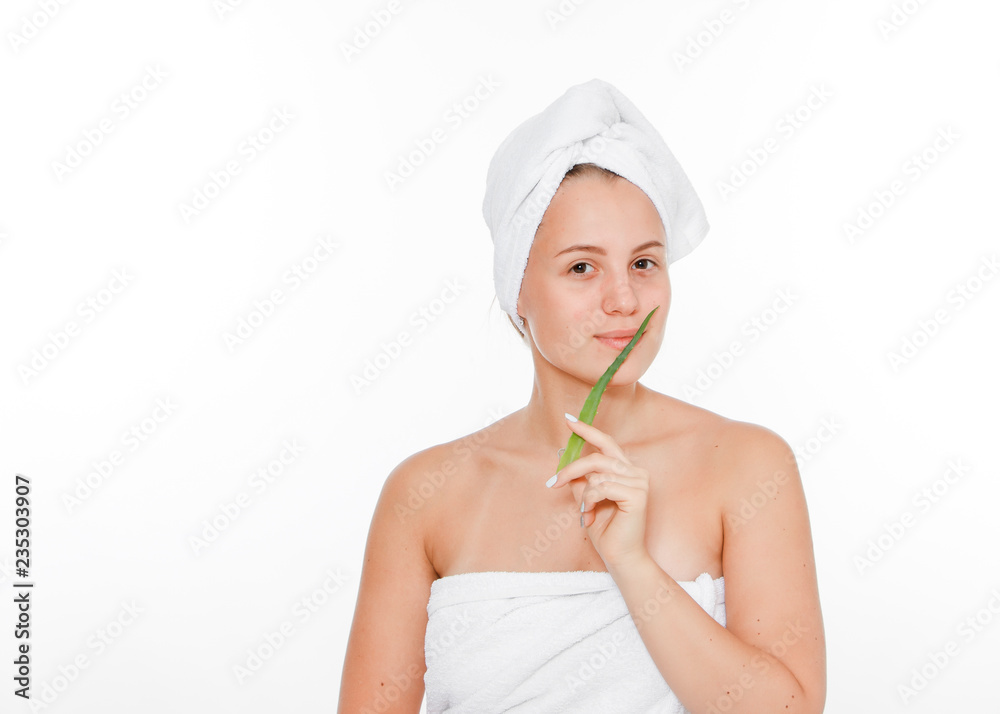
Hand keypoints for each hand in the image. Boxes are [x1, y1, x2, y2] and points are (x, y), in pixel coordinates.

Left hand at [547, 414, 650, 570]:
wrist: (620, 557)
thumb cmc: (605, 529)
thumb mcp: (587, 498)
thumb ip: (579, 479)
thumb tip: (563, 456)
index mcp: (627, 469)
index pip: (607, 443)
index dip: (588, 429)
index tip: (568, 419)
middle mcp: (636, 472)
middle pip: (596, 457)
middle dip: (572, 469)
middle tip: (553, 483)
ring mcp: (640, 482)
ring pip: (597, 474)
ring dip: (584, 495)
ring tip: (585, 512)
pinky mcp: (638, 494)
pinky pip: (602, 487)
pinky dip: (590, 501)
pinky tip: (590, 514)